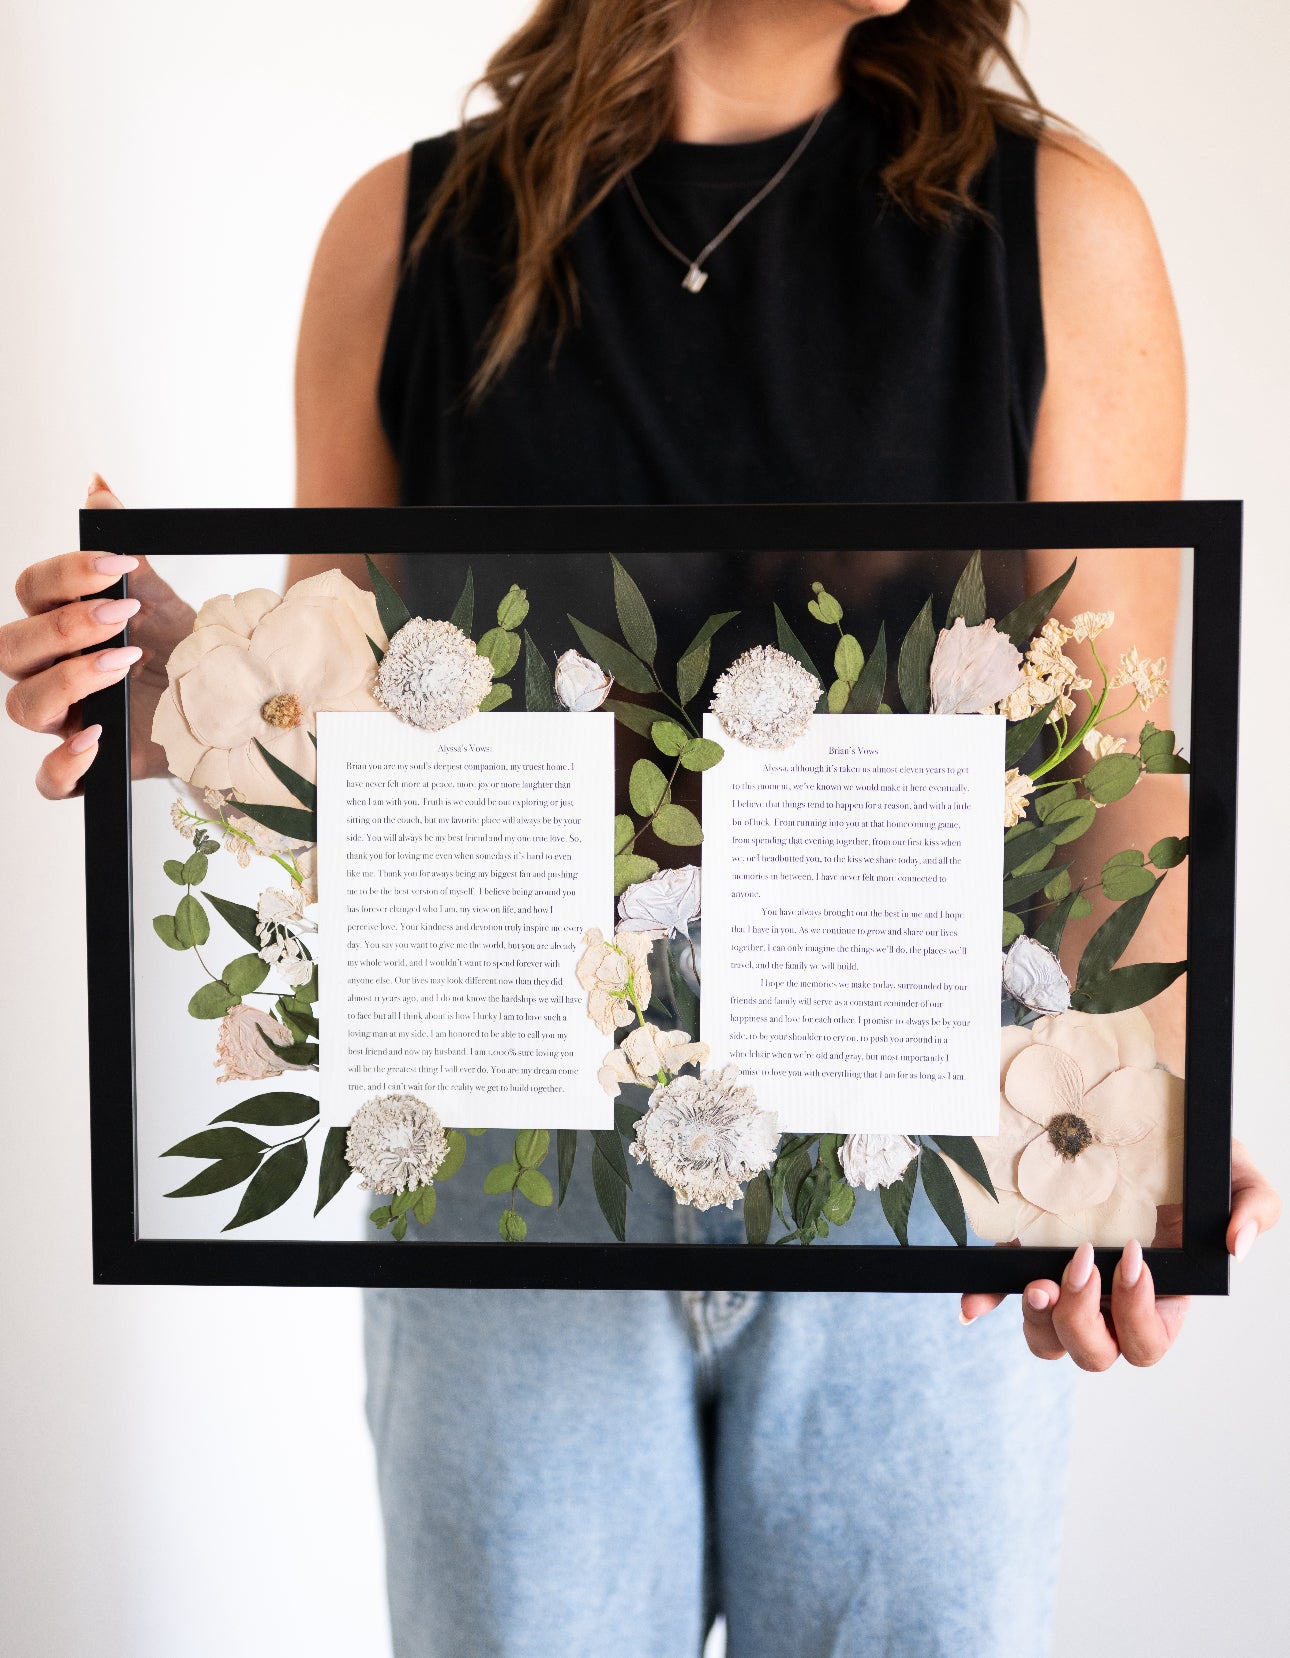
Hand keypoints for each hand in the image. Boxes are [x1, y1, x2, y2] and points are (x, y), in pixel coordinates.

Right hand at [1, 476, 194, 795]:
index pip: (30, 592)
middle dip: (62, 628)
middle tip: (120, 620)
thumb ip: (126, 553)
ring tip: (122, 665)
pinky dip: (63, 763)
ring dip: (67, 682)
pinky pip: (51, 779)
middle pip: (10, 648)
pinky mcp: (93, 766)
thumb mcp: (162, 599)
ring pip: (22, 706)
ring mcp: (68, 719)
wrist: (232, 704)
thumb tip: (99, 488)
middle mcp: (54, 671)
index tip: (115, 566)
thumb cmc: (185, 650)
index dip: (65, 576)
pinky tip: (95, 741)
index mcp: (63, 624)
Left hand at [959, 1139, 1279, 1368]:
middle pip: (1094, 1353)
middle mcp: (1109, 1302)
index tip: (1134, 1259)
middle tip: (1081, 1266)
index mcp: (1161, 1297)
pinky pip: (1000, 1292)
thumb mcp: (1235, 1174)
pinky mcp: (1028, 1255)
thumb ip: (1256, 1207)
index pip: (1147, 1340)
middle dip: (1082, 1321)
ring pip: (1049, 1338)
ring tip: (1037, 1281)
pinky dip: (986, 1300)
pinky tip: (974, 1303)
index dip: (1136, 1315)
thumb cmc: (1190, 1157)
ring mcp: (1066, 1282)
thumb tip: (1238, 1243)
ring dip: (1040, 1321)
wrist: (1138, 1115)